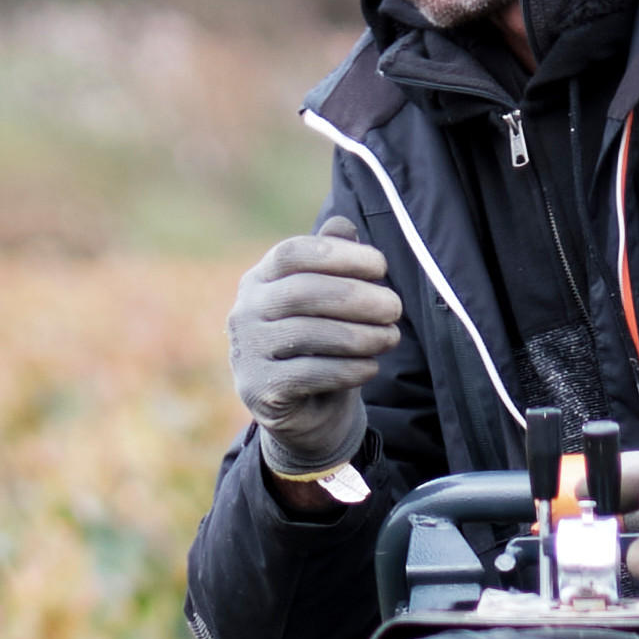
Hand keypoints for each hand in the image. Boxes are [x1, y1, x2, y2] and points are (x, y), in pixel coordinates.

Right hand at [229, 227, 406, 475]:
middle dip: (356, 297)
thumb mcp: (328, 303)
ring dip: (359, 335)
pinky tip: (372, 367)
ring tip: (391, 337)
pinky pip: (310, 374)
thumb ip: (333, 263)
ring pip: (308, 334)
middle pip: (302, 292)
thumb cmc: (321, 346)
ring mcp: (248, 352)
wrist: (305, 414)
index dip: (339, 255)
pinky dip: (348, 369)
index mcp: (259, 280)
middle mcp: (244, 312)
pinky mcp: (260, 390)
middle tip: (395, 307)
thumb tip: (344, 224)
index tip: (380, 264)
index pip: (293, 253)